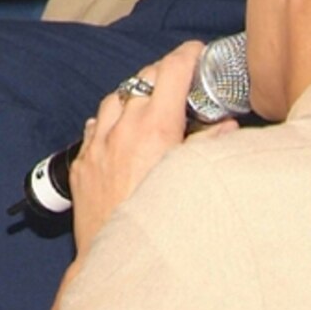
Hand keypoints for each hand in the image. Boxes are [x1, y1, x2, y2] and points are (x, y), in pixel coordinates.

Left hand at [69, 43, 236, 252]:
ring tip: (152, 103)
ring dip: (134, 95)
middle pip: (142, 80)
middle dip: (164, 72)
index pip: (171, 71)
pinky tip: (121, 129)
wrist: (118, 257)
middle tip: (182, 78)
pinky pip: (94, 127)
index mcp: (155, 127)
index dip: (187, 55)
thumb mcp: (195, 179)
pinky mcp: (83, 163)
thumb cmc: (162, 222)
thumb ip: (212, 146)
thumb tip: (227, 127)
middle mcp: (122, 129)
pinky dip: (110, 120)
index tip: (197, 52)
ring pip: (114, 99)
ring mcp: (98, 145)